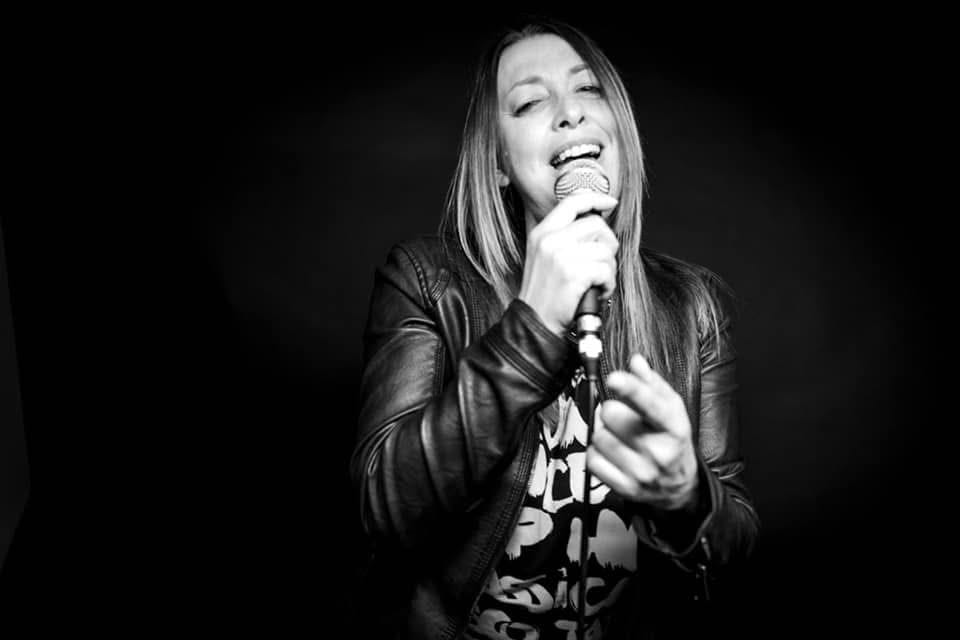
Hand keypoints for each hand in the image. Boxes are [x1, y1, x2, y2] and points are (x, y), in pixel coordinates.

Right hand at [518, 191, 618, 334]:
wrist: (535, 321)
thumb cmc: (544, 292)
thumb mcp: (543, 256)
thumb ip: (562, 236)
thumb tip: (594, 221)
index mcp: (542, 232)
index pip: (572, 202)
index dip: (596, 198)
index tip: (610, 202)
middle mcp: (550, 240)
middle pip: (597, 225)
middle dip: (608, 244)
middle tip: (601, 263)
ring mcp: (561, 256)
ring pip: (606, 250)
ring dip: (609, 269)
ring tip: (597, 282)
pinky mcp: (574, 274)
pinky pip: (607, 270)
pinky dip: (608, 284)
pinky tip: (598, 291)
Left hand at [588, 354, 698, 509]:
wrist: (680, 486)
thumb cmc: (672, 442)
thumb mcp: (672, 410)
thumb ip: (652, 384)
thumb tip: (636, 362)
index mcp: (674, 428)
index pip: (650, 404)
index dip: (631, 389)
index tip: (615, 379)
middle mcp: (659, 451)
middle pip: (612, 415)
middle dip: (612, 411)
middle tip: (622, 417)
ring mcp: (642, 472)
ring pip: (599, 437)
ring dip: (604, 433)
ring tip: (620, 438)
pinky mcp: (625, 487)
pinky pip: (593, 461)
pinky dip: (597, 454)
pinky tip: (613, 454)